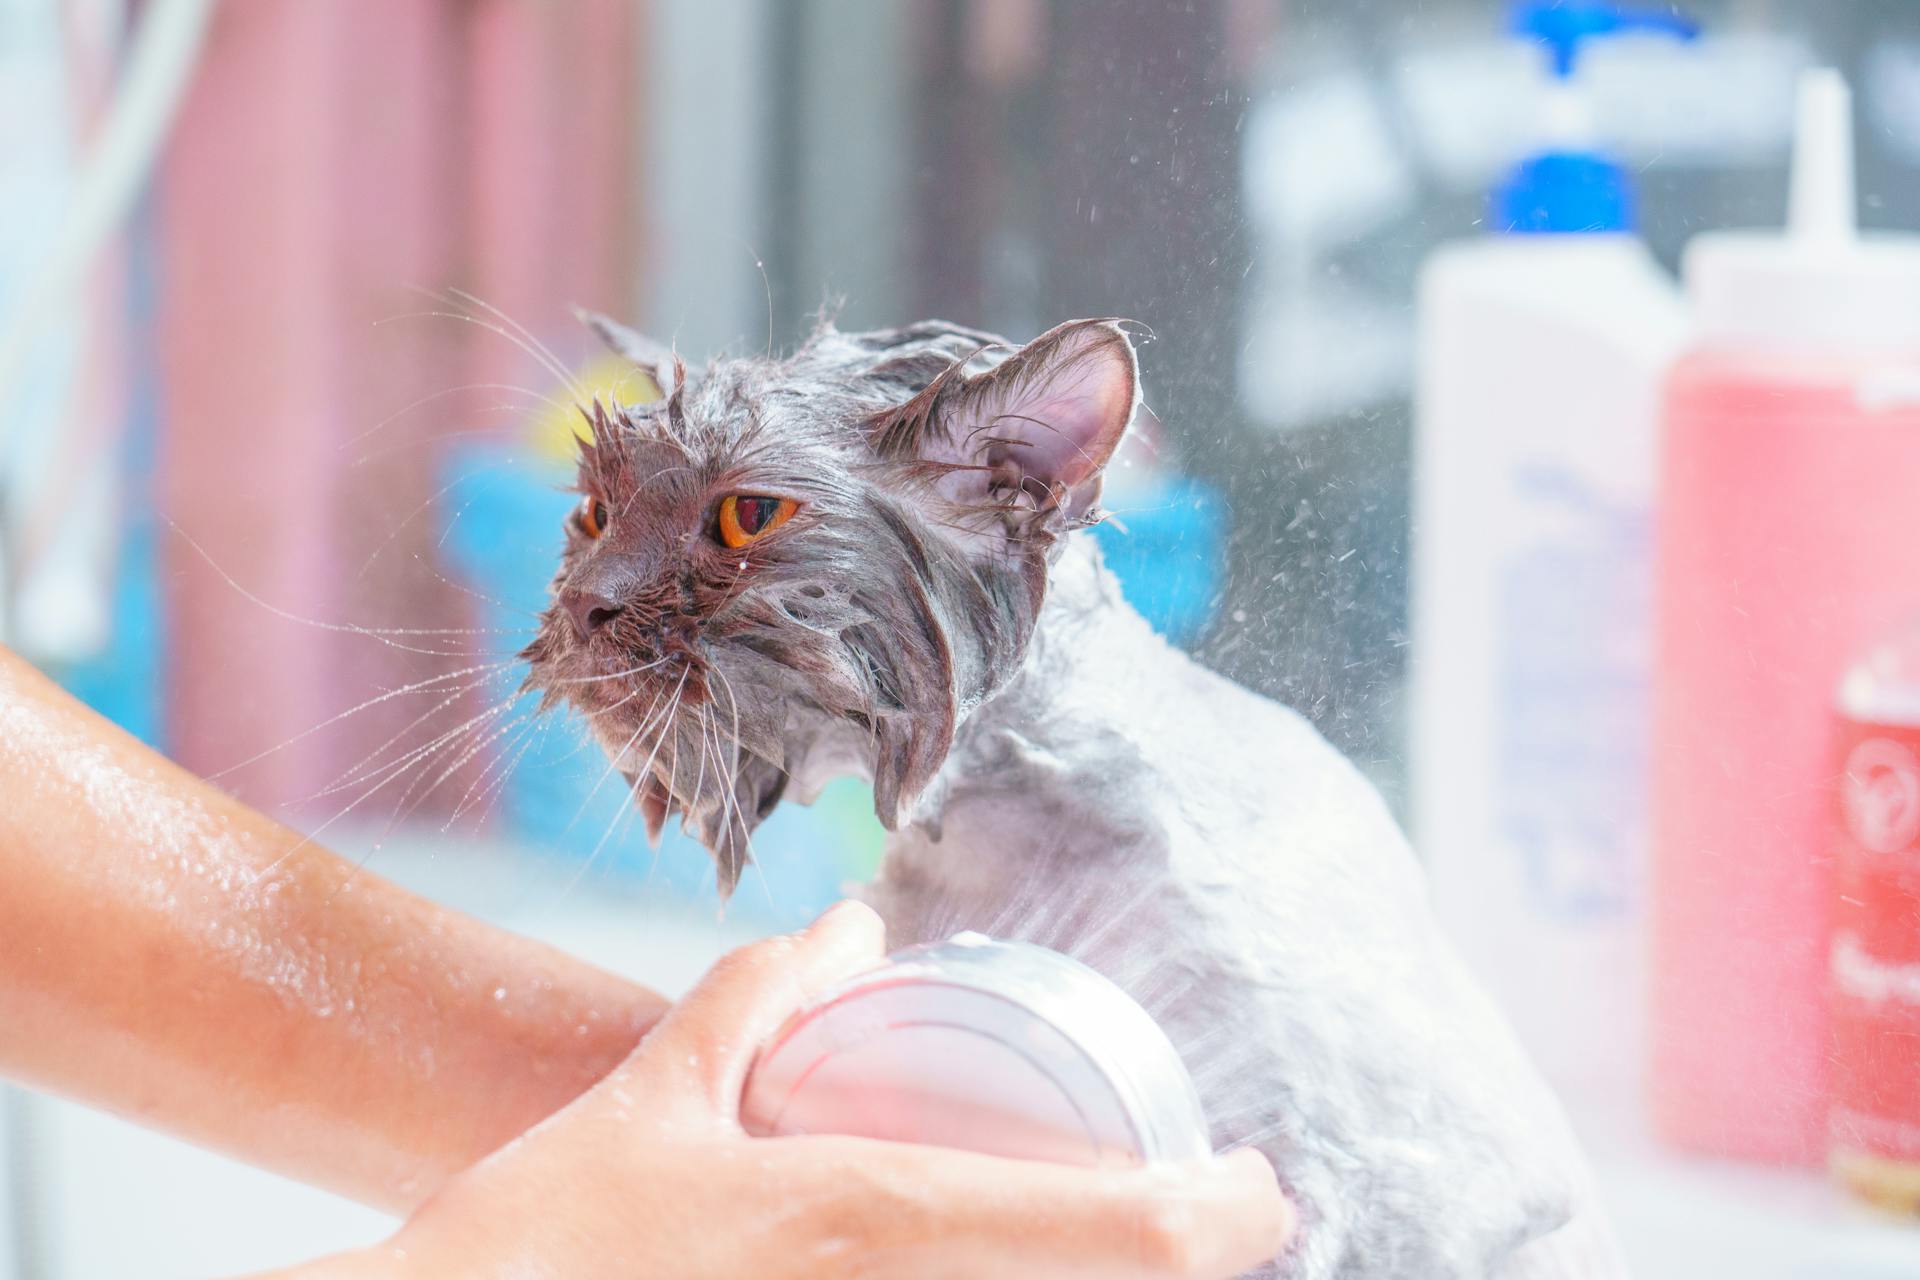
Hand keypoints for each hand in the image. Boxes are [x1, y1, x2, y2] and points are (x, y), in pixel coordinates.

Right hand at [312, 901, 1292, 1278]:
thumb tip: (855, 927)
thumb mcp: (656, 1096)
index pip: (1126, 1227)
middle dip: (1181, 1262)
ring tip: (1125, 1246)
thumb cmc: (548, 1236)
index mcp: (882, 1215)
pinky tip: (1026, 1277)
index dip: (1223, 1212)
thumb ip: (759, 999)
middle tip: (1207, 1225)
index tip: (1261, 1189)